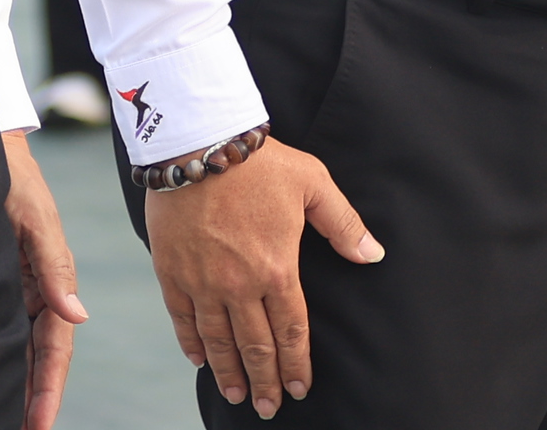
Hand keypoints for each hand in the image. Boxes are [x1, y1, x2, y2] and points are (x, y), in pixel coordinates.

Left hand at [2, 134, 88, 429]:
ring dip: (18, 386)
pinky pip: (1, 332)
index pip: (56, 345)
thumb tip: (77, 316)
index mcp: (54, 276)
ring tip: (10, 422)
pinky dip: (1, 362)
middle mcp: (38, 288)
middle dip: (35, 398)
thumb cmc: (9, 173)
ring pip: (20, 349)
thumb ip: (54, 264)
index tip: (38, 422)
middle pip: (40, 357)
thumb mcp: (33, 216)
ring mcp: (17, 288)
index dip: (48, 387)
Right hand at [141, 132, 381, 417]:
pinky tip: (200, 360)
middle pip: (255, 346)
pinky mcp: (172, 272)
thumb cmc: (260, 161)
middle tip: (268, 408)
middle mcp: (240, 285)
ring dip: (229, 372)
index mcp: (278, 269)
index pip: (291, 332)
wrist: (198, 142)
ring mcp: (203, 282)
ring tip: (236, 394)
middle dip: (264, 381)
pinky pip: (183, 319)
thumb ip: (343, 224)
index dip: (296, 365)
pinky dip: (192, 343)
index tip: (301, 389)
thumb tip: (374, 254)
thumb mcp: (313, 183)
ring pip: (219, 340)